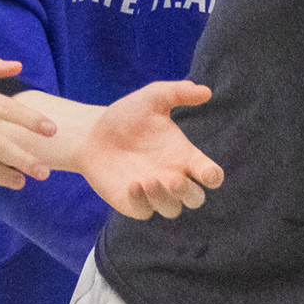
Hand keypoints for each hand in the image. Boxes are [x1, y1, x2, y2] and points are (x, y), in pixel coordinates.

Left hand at [73, 81, 223, 218]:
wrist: (91, 132)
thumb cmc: (127, 116)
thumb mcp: (151, 99)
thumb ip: (177, 92)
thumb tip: (206, 91)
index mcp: (184, 156)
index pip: (208, 174)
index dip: (212, 177)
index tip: (208, 174)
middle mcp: (172, 178)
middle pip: (195, 198)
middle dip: (189, 193)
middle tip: (174, 179)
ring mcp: (153, 193)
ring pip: (171, 209)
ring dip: (164, 199)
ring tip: (148, 180)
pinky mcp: (132, 202)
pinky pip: (144, 212)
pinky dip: (141, 202)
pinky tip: (132, 185)